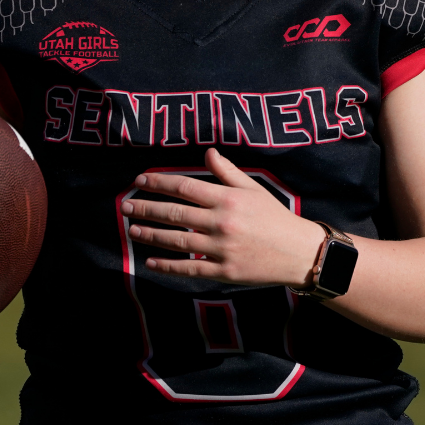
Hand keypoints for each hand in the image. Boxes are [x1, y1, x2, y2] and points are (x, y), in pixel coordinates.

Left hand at [120, 148, 324, 286]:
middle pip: (175, 212)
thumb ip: (227, 172)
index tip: (139, 181)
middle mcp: (222, 221)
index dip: (159, 182)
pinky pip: (190, 268)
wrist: (299, 252)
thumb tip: (207, 152)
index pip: (185, 186)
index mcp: (228, 198)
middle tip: (125, 206)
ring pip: (177, 241)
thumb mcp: (253, 189)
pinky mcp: (224, 272)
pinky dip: (167, 265)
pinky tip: (149, 261)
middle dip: (146, 208)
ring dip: (150, 235)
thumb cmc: (274, 217)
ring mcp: (222, 248)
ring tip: (131, 230)